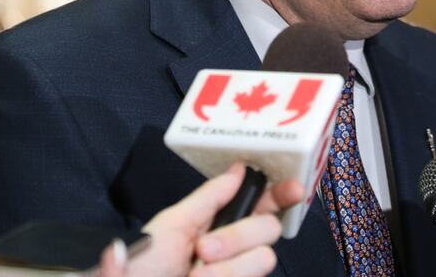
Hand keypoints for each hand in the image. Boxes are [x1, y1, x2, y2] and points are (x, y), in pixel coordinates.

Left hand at [99, 163, 304, 276]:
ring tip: (195, 275)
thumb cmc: (143, 266)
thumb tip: (238, 169)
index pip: (260, 204)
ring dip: (227, 268)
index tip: (292, 188)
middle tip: (202, 249)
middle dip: (236, 236)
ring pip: (264, 258)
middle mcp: (233, 249)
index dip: (280, 194)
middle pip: (268, 227)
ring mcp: (237, 272)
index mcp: (216, 223)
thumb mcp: (171, 225)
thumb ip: (208, 198)